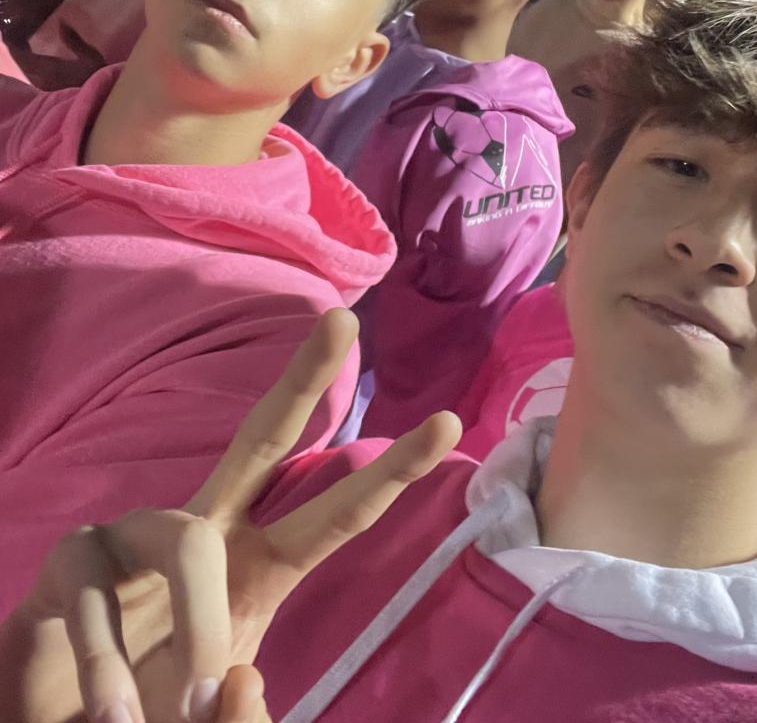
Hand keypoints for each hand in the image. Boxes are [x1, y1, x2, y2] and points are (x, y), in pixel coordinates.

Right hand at [16, 308, 461, 722]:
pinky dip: (105, 663)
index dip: (392, 472)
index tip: (451, 421)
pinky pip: (97, 595)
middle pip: (262, 440)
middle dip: (304, 379)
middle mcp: (206, 531)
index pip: (334, 515)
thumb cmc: (152, 702)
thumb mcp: (214, 717)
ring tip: (183, 705)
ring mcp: (136, 535)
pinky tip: (108, 710)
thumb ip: (242, 712)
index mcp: (257, 567)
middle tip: (346, 320)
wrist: (60, 716)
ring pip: (189, 541)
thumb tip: (239, 677)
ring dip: (195, 624)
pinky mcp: (72, 560)